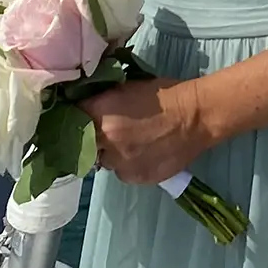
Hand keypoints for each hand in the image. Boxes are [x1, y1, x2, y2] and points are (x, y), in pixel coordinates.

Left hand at [79, 77, 208, 185]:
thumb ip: (101, 101)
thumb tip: (85, 107)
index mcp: (100, 114)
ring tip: (130, 143)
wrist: (196, 116)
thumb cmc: (163, 95)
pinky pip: (122, 173)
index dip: (73, 118)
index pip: (70, 119)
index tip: (79, 117)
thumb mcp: (125, 88)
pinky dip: (127, 165)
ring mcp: (119, 164)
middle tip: (106, 131)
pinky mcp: (135, 179)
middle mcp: (105, 142)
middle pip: (82, 146)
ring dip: (110, 153)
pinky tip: (143, 153)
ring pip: (103, 162)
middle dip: (91, 138)